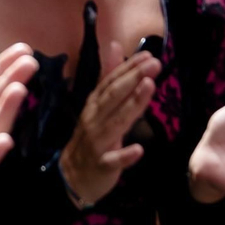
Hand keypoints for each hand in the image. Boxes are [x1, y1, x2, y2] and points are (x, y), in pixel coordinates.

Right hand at [59, 38, 161, 205]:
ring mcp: (97, 143)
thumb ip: (108, 77)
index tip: (147, 55)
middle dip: (133, 78)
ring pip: (115, 123)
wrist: (70, 178)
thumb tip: (116, 45)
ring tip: (149, 87)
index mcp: (94, 106)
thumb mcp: (98, 106)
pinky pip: (112, 160)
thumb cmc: (90, 138)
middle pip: (113, 97)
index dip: (128, 68)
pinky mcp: (101, 166)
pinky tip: (138, 149)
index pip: (110, 83)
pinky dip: (124, 155)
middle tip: (154, 63)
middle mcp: (93, 120)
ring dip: (132, 105)